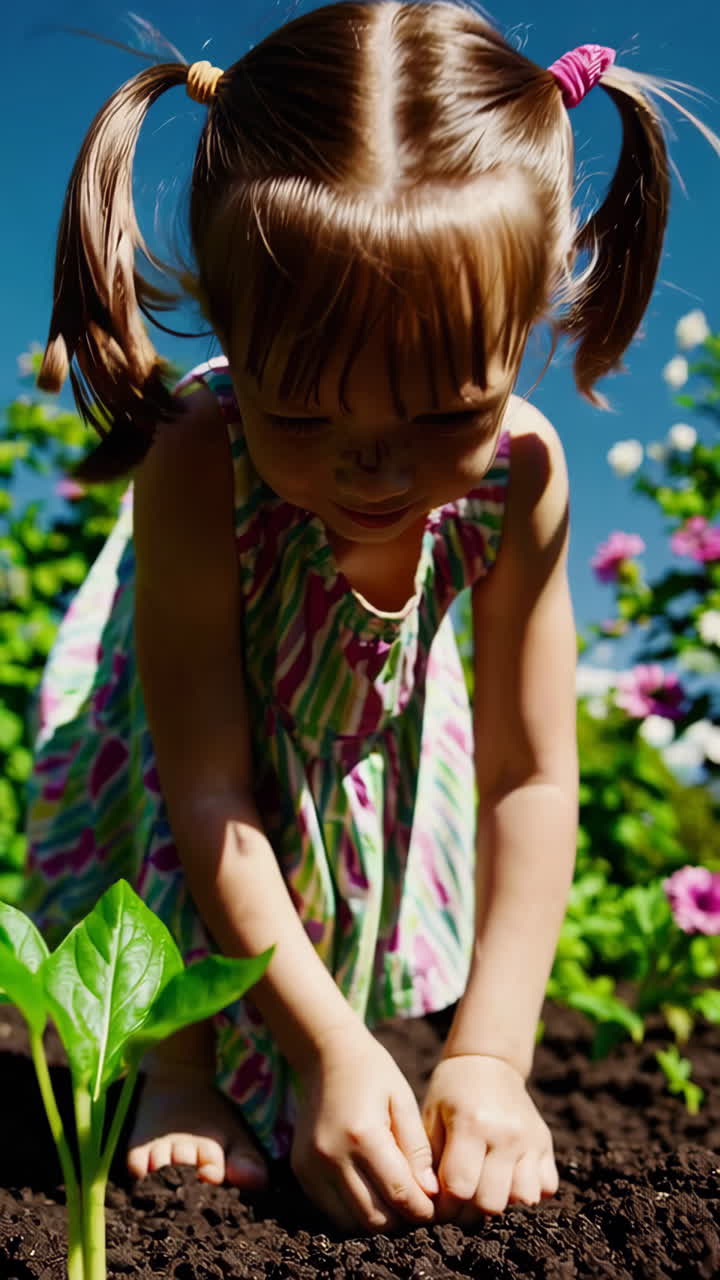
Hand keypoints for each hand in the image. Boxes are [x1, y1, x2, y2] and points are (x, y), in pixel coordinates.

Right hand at [291, 1027, 438, 1232]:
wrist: (326, 1053)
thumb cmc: (372, 1073)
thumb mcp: (403, 1101)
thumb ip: (417, 1149)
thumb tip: (430, 1194)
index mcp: (363, 1134)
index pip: (398, 1194)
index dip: (422, 1210)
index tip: (435, 1209)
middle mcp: (331, 1155)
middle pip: (373, 1218)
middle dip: (400, 1220)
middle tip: (416, 1207)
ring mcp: (310, 1165)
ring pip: (349, 1222)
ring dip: (375, 1219)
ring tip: (393, 1201)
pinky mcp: (300, 1170)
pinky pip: (329, 1210)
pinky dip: (352, 1210)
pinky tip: (368, 1191)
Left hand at [422, 1054, 558, 1222]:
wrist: (488, 1061)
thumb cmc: (452, 1091)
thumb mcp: (431, 1115)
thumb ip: (428, 1159)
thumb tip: (429, 1200)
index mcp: (471, 1124)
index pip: (460, 1189)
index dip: (445, 1206)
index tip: (439, 1202)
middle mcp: (505, 1134)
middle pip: (492, 1202)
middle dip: (471, 1210)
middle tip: (461, 1200)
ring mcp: (530, 1139)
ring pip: (523, 1199)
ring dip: (502, 1201)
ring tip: (485, 1187)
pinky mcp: (546, 1142)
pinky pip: (547, 1187)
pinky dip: (529, 1191)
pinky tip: (509, 1177)